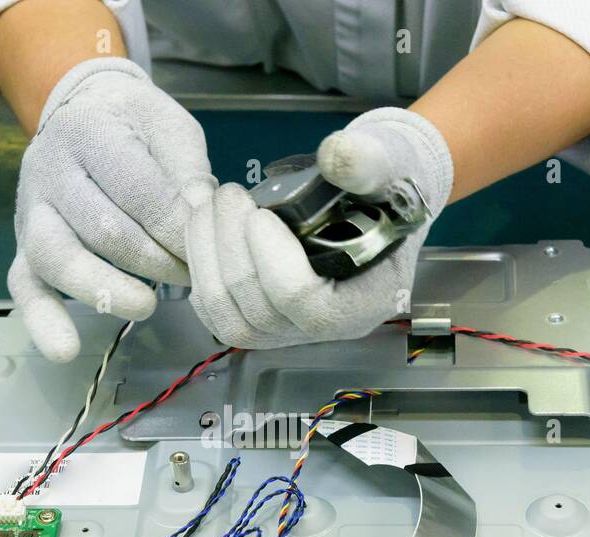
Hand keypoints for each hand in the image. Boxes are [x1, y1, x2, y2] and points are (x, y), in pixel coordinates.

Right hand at [9, 58, 214, 360]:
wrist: (80, 110)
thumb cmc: (134, 125)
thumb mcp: (170, 128)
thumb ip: (187, 172)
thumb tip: (203, 217)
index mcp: (91, 131)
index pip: (138, 191)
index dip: (178, 228)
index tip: (207, 247)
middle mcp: (51, 170)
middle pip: (103, 229)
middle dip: (155, 261)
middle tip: (189, 274)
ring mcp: (32, 212)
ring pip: (60, 258)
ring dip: (109, 289)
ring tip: (146, 306)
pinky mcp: (23, 247)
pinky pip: (24, 287)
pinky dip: (43, 321)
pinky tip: (65, 349)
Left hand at [185, 108, 452, 349]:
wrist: (372, 195)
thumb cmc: (385, 186)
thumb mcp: (390, 166)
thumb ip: (368, 162)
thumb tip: (335, 154)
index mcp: (364, 302)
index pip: (307, 305)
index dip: (273, 262)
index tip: (259, 214)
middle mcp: (324, 329)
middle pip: (258, 313)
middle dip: (230, 249)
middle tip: (226, 194)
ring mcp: (287, 328)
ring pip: (227, 316)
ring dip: (206, 256)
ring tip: (206, 202)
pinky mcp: (256, 316)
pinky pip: (213, 308)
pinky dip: (199, 263)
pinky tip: (200, 217)